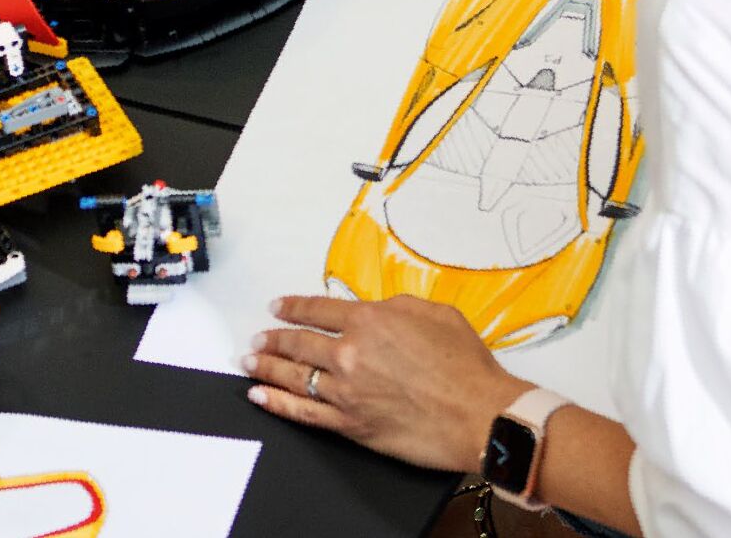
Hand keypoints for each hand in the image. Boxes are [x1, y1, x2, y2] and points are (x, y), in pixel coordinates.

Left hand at [243, 295, 528, 470]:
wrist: (481, 416)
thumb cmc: (466, 366)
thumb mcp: (435, 314)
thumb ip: (398, 306)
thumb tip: (378, 309)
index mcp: (369, 321)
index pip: (318, 309)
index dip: (293, 307)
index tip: (278, 308)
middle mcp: (350, 353)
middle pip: (298, 342)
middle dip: (272, 339)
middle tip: (257, 338)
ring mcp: (347, 391)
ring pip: (294, 375)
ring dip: (266, 366)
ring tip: (249, 361)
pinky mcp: (351, 424)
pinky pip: (303, 412)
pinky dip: (277, 403)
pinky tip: (260, 396)